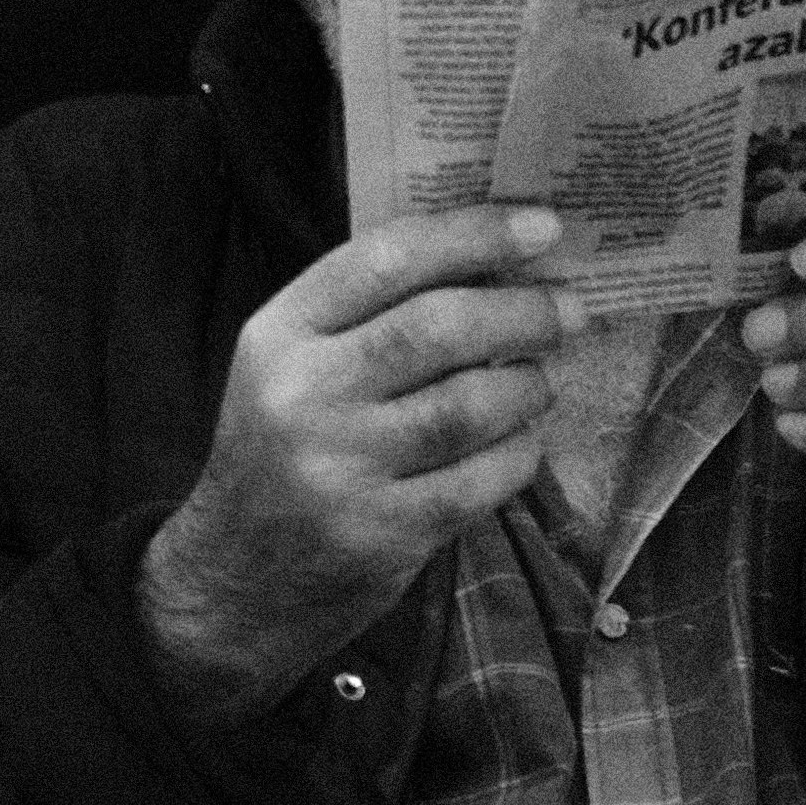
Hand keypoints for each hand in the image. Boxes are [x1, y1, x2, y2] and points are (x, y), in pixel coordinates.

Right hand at [137, 204, 570, 711]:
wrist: (237, 578)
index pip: (386, 258)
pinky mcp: (384, 533)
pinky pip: (482, 478)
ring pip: (470, 405)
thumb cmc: (283, 452)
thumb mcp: (291, 366)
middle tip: (568, 309)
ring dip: (528, 384)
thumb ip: (367, 313)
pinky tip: (520, 441)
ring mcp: (343, 470)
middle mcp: (304, 396)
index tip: (543, 226)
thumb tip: (494, 260)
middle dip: (524, 311)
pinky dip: (519, 452)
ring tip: (540, 379)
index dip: (474, 234)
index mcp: (278, 335)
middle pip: (438, 328)